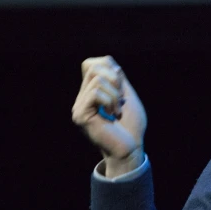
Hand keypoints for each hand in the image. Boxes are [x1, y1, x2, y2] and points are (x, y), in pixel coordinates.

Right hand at [72, 56, 146, 177]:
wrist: (131, 147)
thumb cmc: (131, 126)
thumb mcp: (127, 95)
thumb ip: (117, 78)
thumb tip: (107, 61)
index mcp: (91, 93)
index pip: (91, 64)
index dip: (109, 67)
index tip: (121, 88)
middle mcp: (82, 99)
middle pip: (93, 67)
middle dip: (115, 79)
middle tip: (120, 99)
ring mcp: (79, 107)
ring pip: (97, 79)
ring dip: (115, 93)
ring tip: (117, 110)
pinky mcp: (81, 116)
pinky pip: (95, 93)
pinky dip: (110, 100)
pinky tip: (113, 114)